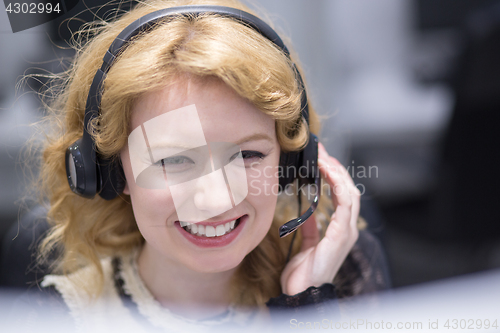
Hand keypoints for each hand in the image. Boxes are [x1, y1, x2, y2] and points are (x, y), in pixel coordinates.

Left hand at [280, 142, 360, 295]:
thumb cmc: (304, 273)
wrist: (302, 293)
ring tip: (324, 158)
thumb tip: (309, 210)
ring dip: (337, 173)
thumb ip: (311, 226)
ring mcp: (347, 232)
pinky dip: (337, 186)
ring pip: (349, 193)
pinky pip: (344, 205)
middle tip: (321, 151)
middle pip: (348, 189)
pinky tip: (327, 173)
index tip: (320, 158)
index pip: (342, 195)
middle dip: (336, 167)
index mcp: (340, 229)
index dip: (333, 175)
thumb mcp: (306, 244)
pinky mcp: (341, 236)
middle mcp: (347, 228)